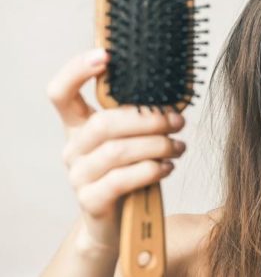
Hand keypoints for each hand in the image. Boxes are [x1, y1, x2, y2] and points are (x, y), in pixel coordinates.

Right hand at [46, 48, 185, 252]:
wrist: (119, 225)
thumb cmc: (130, 174)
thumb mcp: (133, 142)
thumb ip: (141, 120)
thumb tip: (173, 99)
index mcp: (78, 126)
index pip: (61, 93)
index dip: (76, 71)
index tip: (105, 55)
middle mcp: (73, 148)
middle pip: (104, 123)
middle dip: (148, 119)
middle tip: (177, 120)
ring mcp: (78, 176)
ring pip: (117, 152)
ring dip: (156, 145)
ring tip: (179, 146)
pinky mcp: (91, 200)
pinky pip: (121, 180)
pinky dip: (150, 170)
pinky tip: (167, 166)